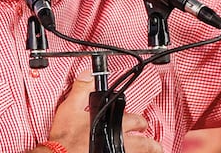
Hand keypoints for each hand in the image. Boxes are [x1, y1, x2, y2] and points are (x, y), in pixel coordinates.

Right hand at [47, 70, 161, 152]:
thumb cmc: (64, 138)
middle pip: (145, 145)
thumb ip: (82, 89)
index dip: (141, 122)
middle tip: (155, 146)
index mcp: (112, 125)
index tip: (143, 124)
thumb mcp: (69, 108)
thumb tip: (89, 74)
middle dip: (152, 144)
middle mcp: (118, 142)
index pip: (136, 121)